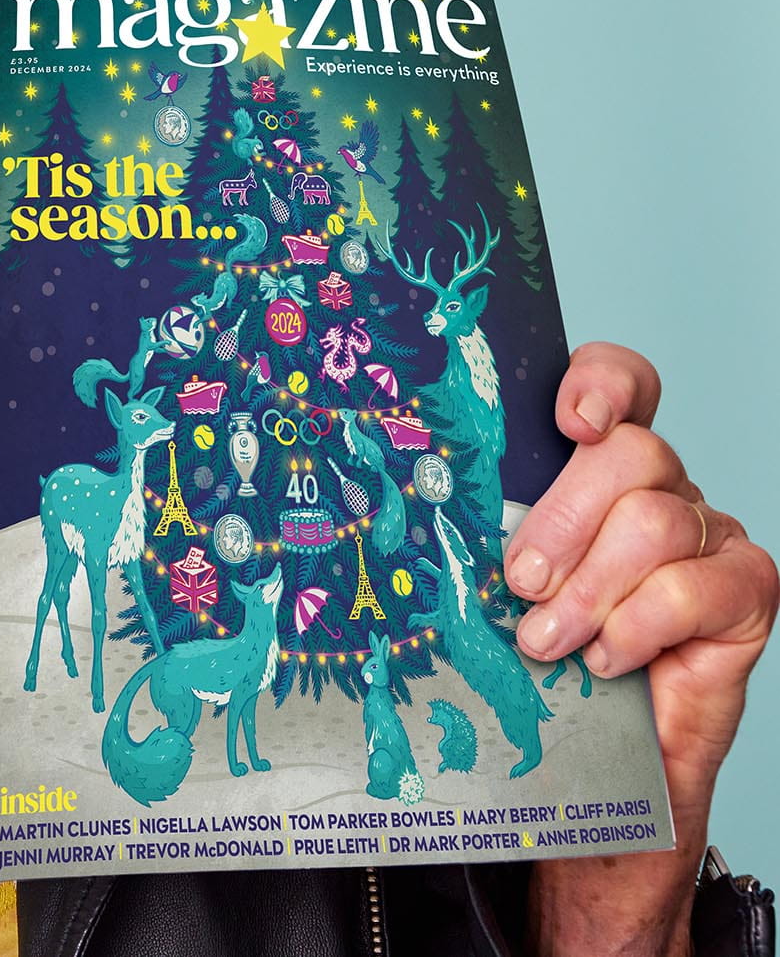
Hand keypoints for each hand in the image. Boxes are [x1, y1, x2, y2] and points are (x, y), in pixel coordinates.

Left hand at [507, 343, 777, 954]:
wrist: (601, 765)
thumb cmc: (539, 665)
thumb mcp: (495, 586)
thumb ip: (481, 532)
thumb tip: (403, 498)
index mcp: (598, 473)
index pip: (621, 386)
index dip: (603, 382)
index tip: (568, 419)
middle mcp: (663, 493)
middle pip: (634, 455)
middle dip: (564, 519)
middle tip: (520, 583)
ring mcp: (710, 539)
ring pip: (659, 521)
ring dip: (590, 589)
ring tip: (548, 642)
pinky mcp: (744, 592)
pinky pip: (696, 586)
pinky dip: (638, 624)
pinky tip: (608, 661)